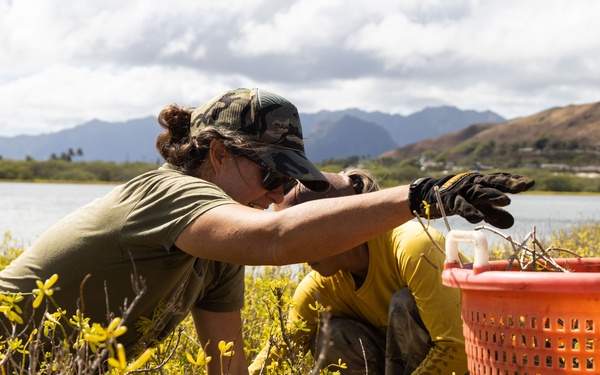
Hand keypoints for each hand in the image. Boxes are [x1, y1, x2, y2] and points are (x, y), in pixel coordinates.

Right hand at [408, 172, 534, 228]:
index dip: (513, 180)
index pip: (499, 179)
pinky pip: (461, 206)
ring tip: (506, 201)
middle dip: (507, 184)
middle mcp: (473, 183)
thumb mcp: (477, 205)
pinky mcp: (450, 200)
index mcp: (481, 182)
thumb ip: (493, 213)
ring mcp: (462, 190)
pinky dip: (470, 211)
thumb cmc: (456, 198)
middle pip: (492, 182)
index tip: (529, 183)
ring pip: (479, 192)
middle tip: (522, 186)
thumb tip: (512, 222)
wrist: (427, 194)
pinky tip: (478, 219)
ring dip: (492, 196)